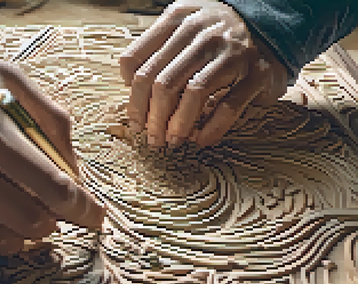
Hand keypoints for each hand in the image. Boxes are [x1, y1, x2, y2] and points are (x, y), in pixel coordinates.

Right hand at [0, 32, 103, 259]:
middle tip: (56, 216)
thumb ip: (49, 120)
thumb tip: (77, 172)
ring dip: (22, 238)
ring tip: (30, 225)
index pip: (49, 185)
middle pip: (24, 219)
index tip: (95, 218)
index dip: (81, 208)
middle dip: (52, 224)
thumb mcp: (4, 77)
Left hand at [119, 0, 287, 147]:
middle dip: (150, 118)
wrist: (276, 21)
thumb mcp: (185, 25)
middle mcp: (202, 32)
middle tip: (150, 138)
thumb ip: (158, 47)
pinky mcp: (258, 72)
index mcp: (178, 20)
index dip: (131, 96)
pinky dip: (211, 128)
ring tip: (171, 141)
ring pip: (192, 94)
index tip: (135, 117)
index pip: (137, 61)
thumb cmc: (220, 32)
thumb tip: (129, 84)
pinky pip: (229, 106)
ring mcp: (231, 52)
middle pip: (161, 82)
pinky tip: (200, 140)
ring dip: (177, 125)